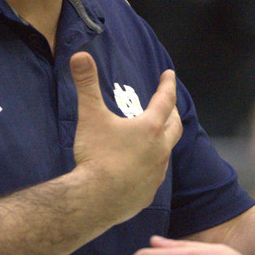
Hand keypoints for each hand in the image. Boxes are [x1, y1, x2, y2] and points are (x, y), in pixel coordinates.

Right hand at [70, 51, 181, 223]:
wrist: (94, 200)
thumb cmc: (95, 156)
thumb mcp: (90, 116)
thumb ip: (86, 84)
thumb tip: (80, 55)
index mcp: (149, 128)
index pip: (165, 100)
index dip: (167, 84)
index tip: (169, 74)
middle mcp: (159, 150)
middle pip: (174, 126)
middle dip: (172, 112)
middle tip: (168, 105)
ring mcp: (156, 173)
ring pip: (166, 152)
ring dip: (164, 140)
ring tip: (156, 136)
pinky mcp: (148, 193)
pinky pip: (155, 175)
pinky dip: (152, 166)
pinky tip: (142, 168)